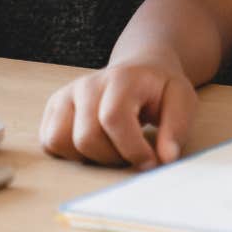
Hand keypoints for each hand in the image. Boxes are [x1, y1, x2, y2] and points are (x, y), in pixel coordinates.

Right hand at [40, 56, 197, 170]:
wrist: (139, 70)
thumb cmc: (159, 89)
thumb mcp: (182, 100)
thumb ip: (176, 128)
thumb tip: (165, 158)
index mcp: (120, 79)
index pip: (113, 119)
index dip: (131, 149)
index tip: (150, 161)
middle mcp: (87, 84)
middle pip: (86, 137)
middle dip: (113, 157)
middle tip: (133, 153)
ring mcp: (66, 95)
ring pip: (60, 141)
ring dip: (89, 157)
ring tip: (112, 148)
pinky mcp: (54, 108)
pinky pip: (49, 142)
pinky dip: (70, 153)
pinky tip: (95, 145)